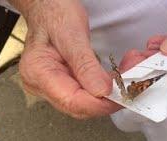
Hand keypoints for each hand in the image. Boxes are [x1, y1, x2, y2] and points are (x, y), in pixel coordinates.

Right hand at [9, 0, 119, 118]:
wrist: (48, 7)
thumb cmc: (54, 14)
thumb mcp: (72, 35)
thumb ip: (85, 65)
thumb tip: (101, 92)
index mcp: (38, 72)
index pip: (71, 101)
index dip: (98, 103)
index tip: (121, 96)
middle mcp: (41, 85)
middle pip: (78, 106)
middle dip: (106, 100)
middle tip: (128, 87)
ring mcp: (50, 86)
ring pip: (83, 102)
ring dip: (107, 95)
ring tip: (124, 79)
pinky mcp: (61, 84)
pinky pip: (84, 94)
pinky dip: (101, 89)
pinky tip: (114, 80)